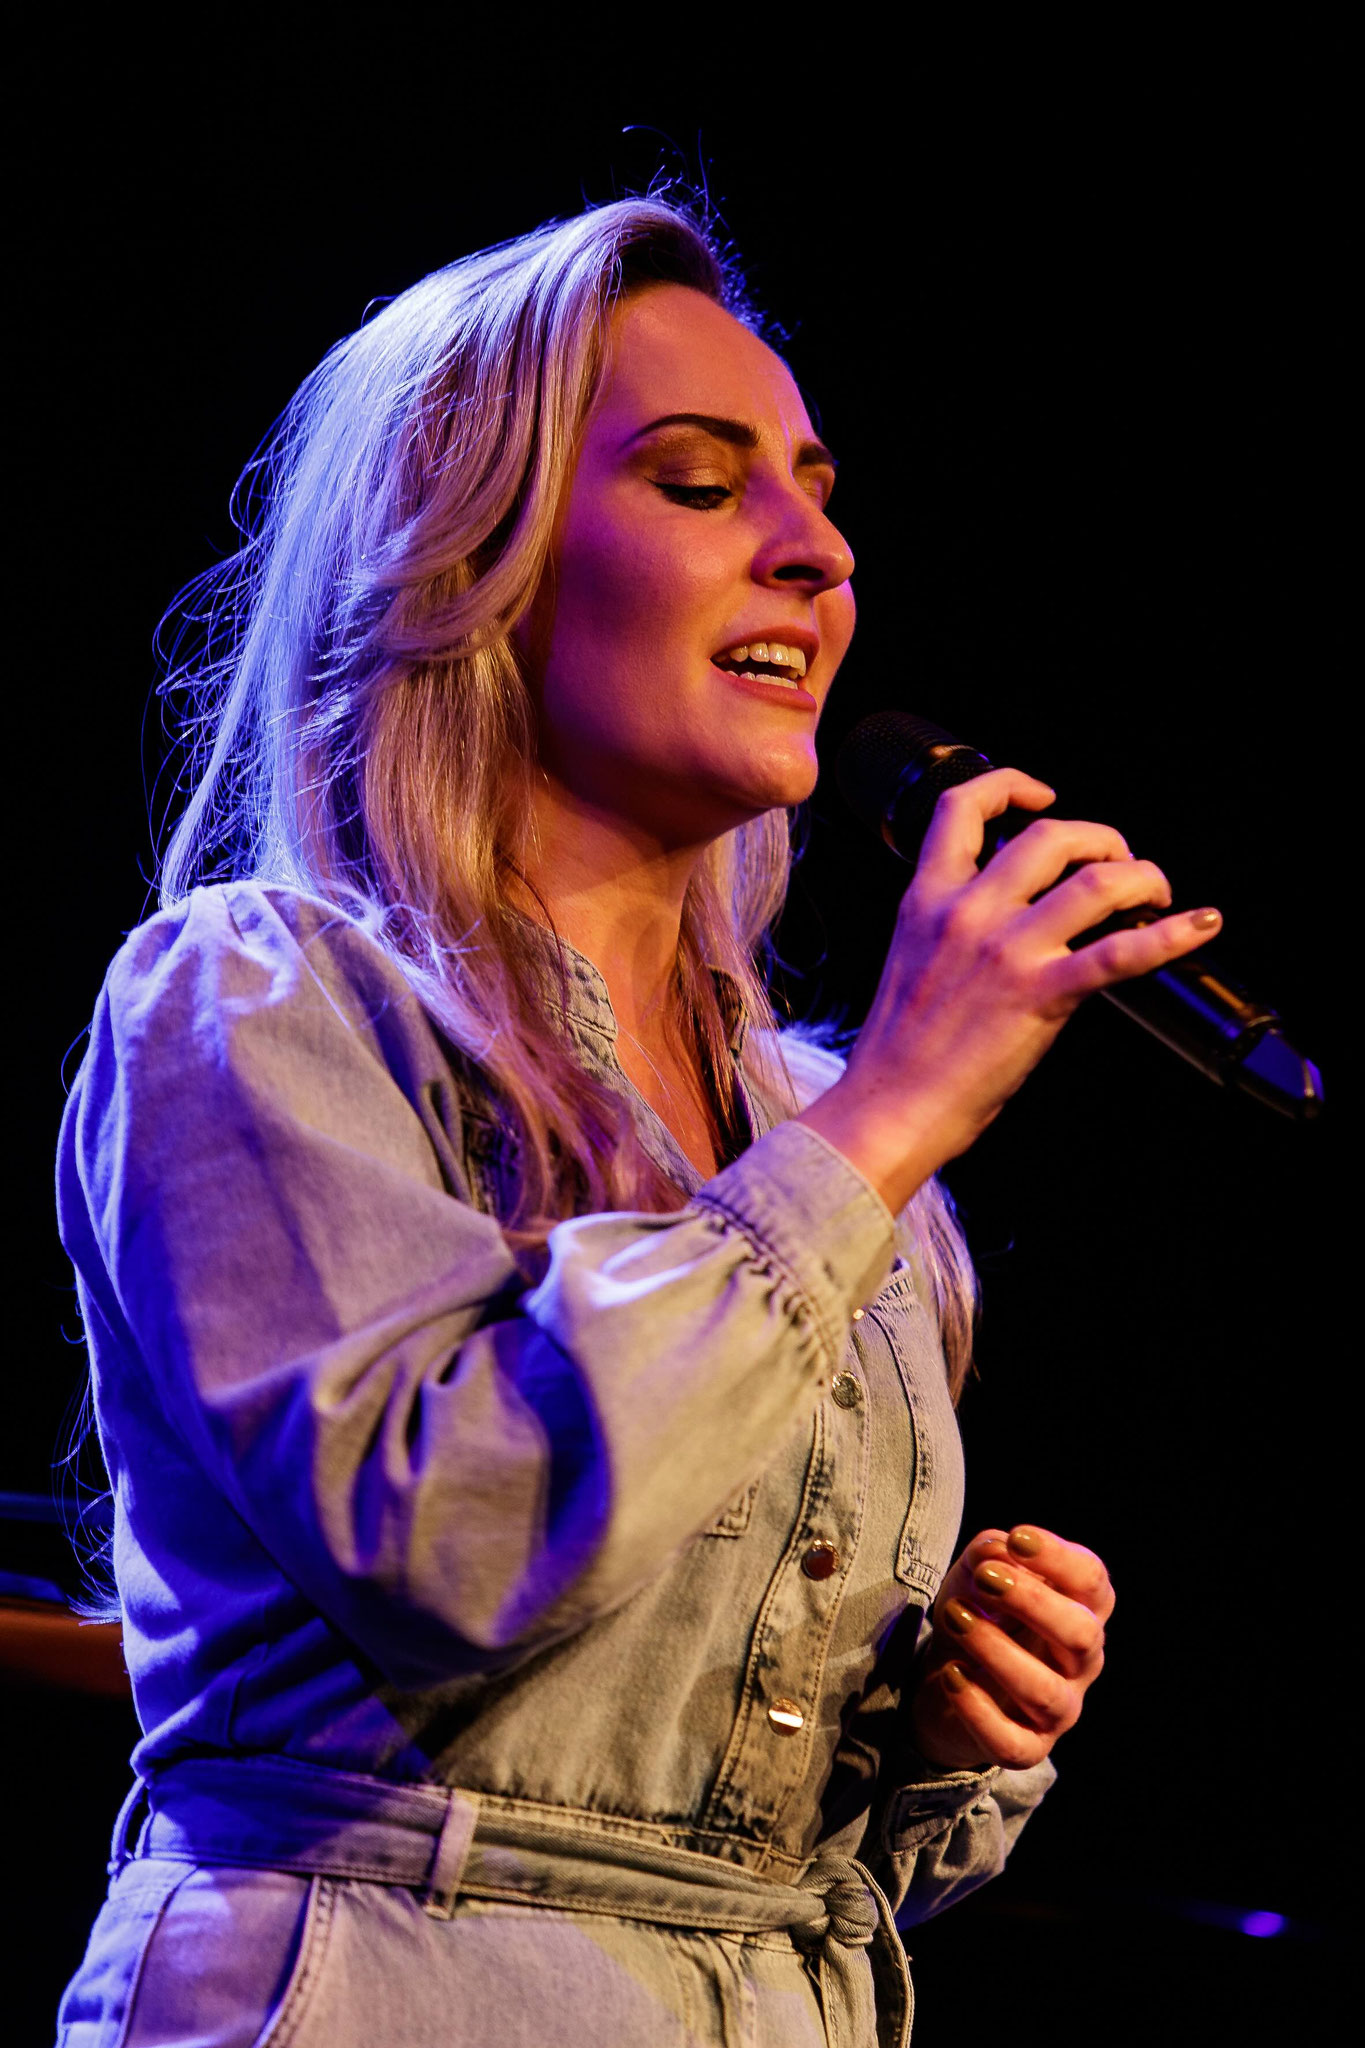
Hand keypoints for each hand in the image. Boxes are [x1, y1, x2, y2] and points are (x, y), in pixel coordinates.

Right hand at [797, 770, 1221, 1212]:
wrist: (888, 1106)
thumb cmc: (899, 1052)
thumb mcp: (913, 960)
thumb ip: (957, 926)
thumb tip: (1017, 916)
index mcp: (927, 900)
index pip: (961, 808)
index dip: (1009, 785)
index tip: (1042, 796)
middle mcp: (967, 913)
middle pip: (1050, 836)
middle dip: (1101, 840)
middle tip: (1119, 865)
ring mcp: (1005, 951)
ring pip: (1095, 881)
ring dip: (1140, 877)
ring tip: (1154, 894)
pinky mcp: (1039, 995)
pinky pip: (1120, 953)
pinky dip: (1172, 935)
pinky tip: (1199, 926)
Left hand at [909, 1524, 1114, 1772]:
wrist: (949, 1679)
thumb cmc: (979, 1613)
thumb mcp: (976, 1574)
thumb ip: (988, 1554)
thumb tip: (997, 1551)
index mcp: (1081, 1610)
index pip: (1092, 1581)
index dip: (1060, 1558)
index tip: (1018, 1538)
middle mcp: (1081, 1662)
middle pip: (1082, 1634)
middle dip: (1032, 1601)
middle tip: (984, 1577)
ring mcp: (1060, 1710)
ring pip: (1046, 1691)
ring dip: (997, 1650)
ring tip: (954, 1616)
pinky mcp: (1027, 1747)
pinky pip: (1012, 1741)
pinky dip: (978, 1709)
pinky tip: (951, 1675)